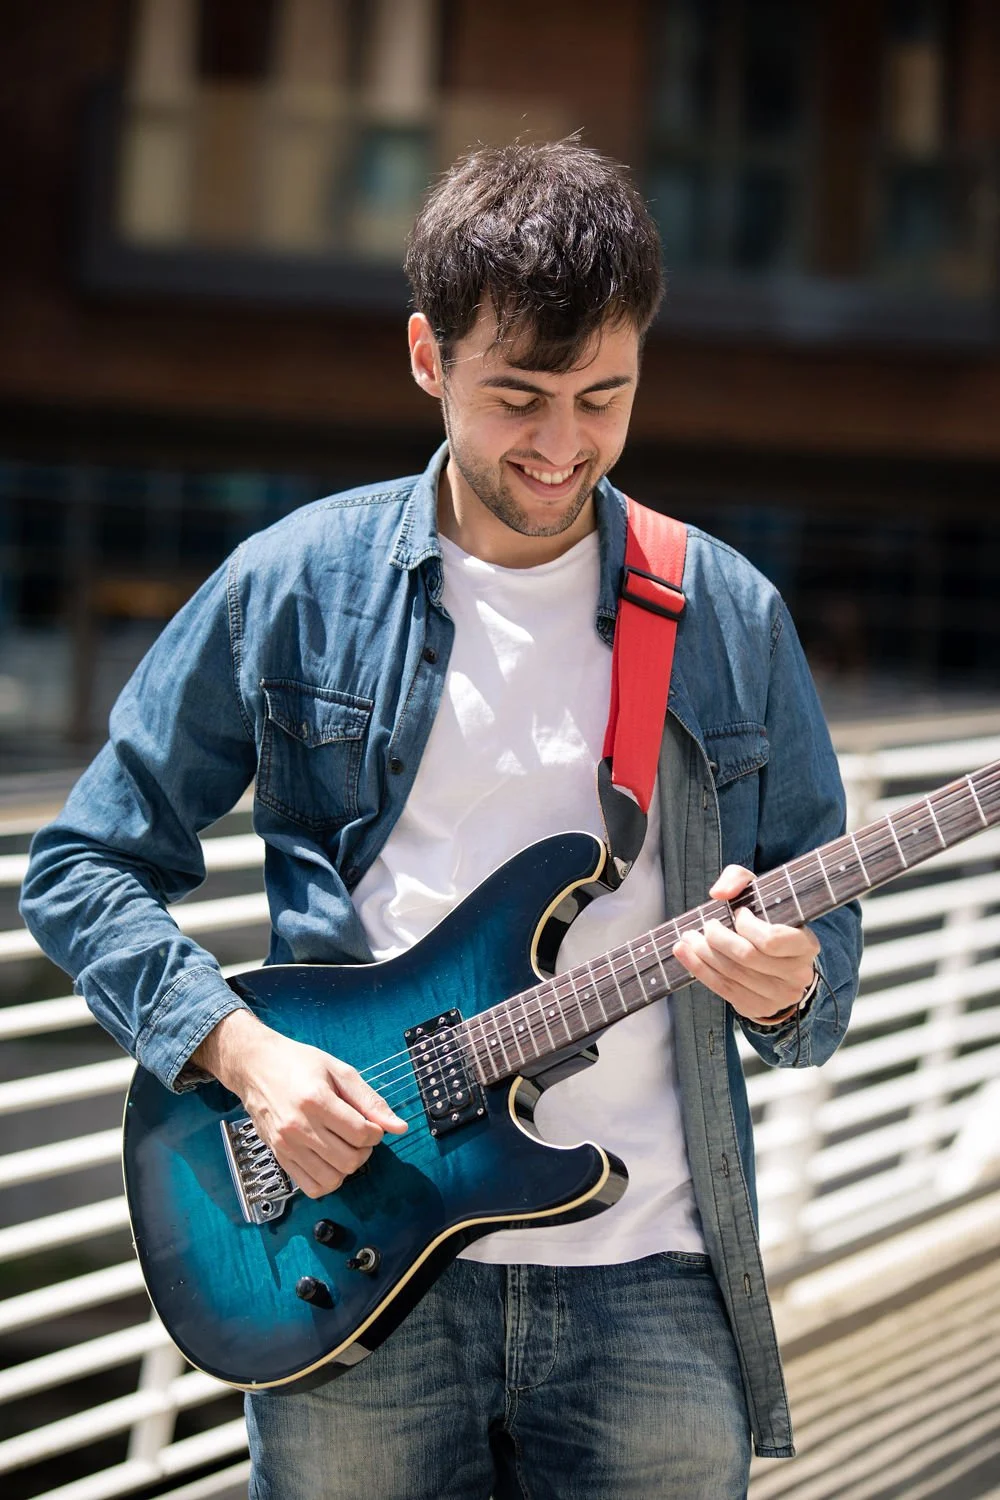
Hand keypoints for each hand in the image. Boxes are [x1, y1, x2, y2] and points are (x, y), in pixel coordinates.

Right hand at [193, 1010, 407, 1196]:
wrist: (255, 1067)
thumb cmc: (298, 1063)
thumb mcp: (338, 1070)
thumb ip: (370, 1100)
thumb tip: (399, 1127)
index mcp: (316, 1101)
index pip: (361, 1134)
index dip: (376, 1132)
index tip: (372, 1124)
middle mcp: (299, 1127)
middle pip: (350, 1160)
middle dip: (365, 1150)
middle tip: (360, 1134)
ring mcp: (286, 1146)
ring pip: (333, 1178)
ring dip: (347, 1166)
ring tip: (345, 1146)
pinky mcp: (278, 1157)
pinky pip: (311, 1187)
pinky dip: (328, 1180)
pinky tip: (329, 1160)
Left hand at [672, 864, 818, 1024]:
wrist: (778, 963)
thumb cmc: (767, 922)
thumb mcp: (760, 893)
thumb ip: (739, 879)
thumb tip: (718, 893)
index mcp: (806, 945)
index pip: (772, 939)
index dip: (747, 926)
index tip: (737, 913)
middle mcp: (797, 973)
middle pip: (748, 957)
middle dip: (718, 939)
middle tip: (706, 925)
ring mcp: (779, 995)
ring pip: (733, 974)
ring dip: (703, 954)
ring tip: (689, 938)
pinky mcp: (758, 1007)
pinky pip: (724, 989)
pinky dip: (699, 970)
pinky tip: (684, 954)